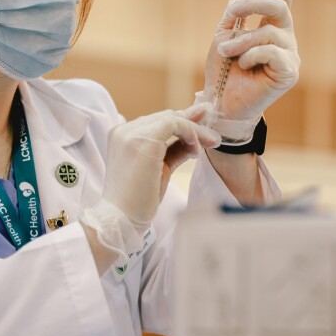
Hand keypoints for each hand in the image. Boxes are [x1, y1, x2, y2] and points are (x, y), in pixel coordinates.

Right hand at [101, 103, 220, 231]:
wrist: (122, 218)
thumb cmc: (139, 199)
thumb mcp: (160, 168)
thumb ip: (175, 150)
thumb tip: (195, 139)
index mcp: (123, 136)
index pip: (157, 122)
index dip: (183, 123)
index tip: (203, 128)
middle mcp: (125, 130)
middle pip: (165, 117)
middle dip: (193, 124)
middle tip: (212, 136)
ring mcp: (131, 133)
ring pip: (172, 119)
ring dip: (195, 130)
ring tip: (211, 142)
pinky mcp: (144, 139)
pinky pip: (174, 124)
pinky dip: (190, 133)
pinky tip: (196, 149)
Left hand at [201, 0, 299, 123]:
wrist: (222, 102)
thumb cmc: (224, 71)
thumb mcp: (225, 35)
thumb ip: (235, 13)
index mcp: (273, 27)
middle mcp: (286, 39)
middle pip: (282, 6)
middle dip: (254, 3)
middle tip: (232, 11)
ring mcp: (290, 55)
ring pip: (270, 33)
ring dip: (242, 39)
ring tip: (226, 51)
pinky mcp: (289, 72)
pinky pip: (273, 52)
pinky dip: (252, 55)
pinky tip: (243, 64)